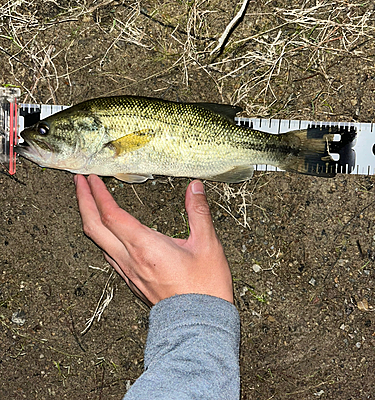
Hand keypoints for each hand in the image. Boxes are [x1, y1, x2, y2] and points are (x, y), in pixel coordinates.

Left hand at [74, 175, 233, 306]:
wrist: (199, 326)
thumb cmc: (205, 288)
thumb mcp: (207, 245)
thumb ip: (198, 212)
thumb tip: (195, 187)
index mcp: (146, 247)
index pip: (112, 215)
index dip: (98, 194)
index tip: (91, 178)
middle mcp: (131, 259)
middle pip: (95, 227)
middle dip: (83, 201)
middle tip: (80, 182)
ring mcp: (128, 272)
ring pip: (98, 242)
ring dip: (90, 218)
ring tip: (90, 201)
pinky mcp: (132, 281)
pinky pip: (108, 255)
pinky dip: (101, 236)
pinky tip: (108, 233)